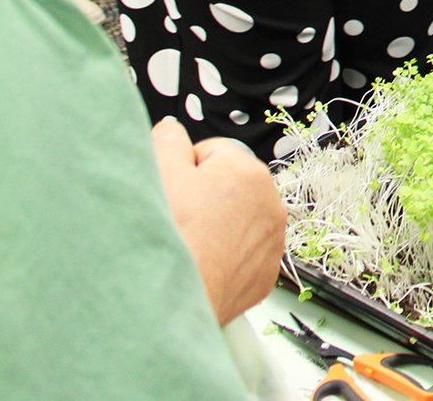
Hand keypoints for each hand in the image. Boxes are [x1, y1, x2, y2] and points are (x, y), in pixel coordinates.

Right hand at [152, 118, 285, 325]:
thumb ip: (169, 140)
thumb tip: (172, 129)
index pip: (213, 152)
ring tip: (190, 242)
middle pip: (229, 186)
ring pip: (237, 220)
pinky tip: (202, 262)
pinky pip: (243, 254)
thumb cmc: (170, 239)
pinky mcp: (264, 275)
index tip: (175, 189)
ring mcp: (272, 243)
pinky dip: (224, 256)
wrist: (170, 301)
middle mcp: (270, 206)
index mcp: (249, 173)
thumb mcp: (160, 173)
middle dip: (204, 196)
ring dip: (216, 226)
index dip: (186, 169)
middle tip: (179, 217)